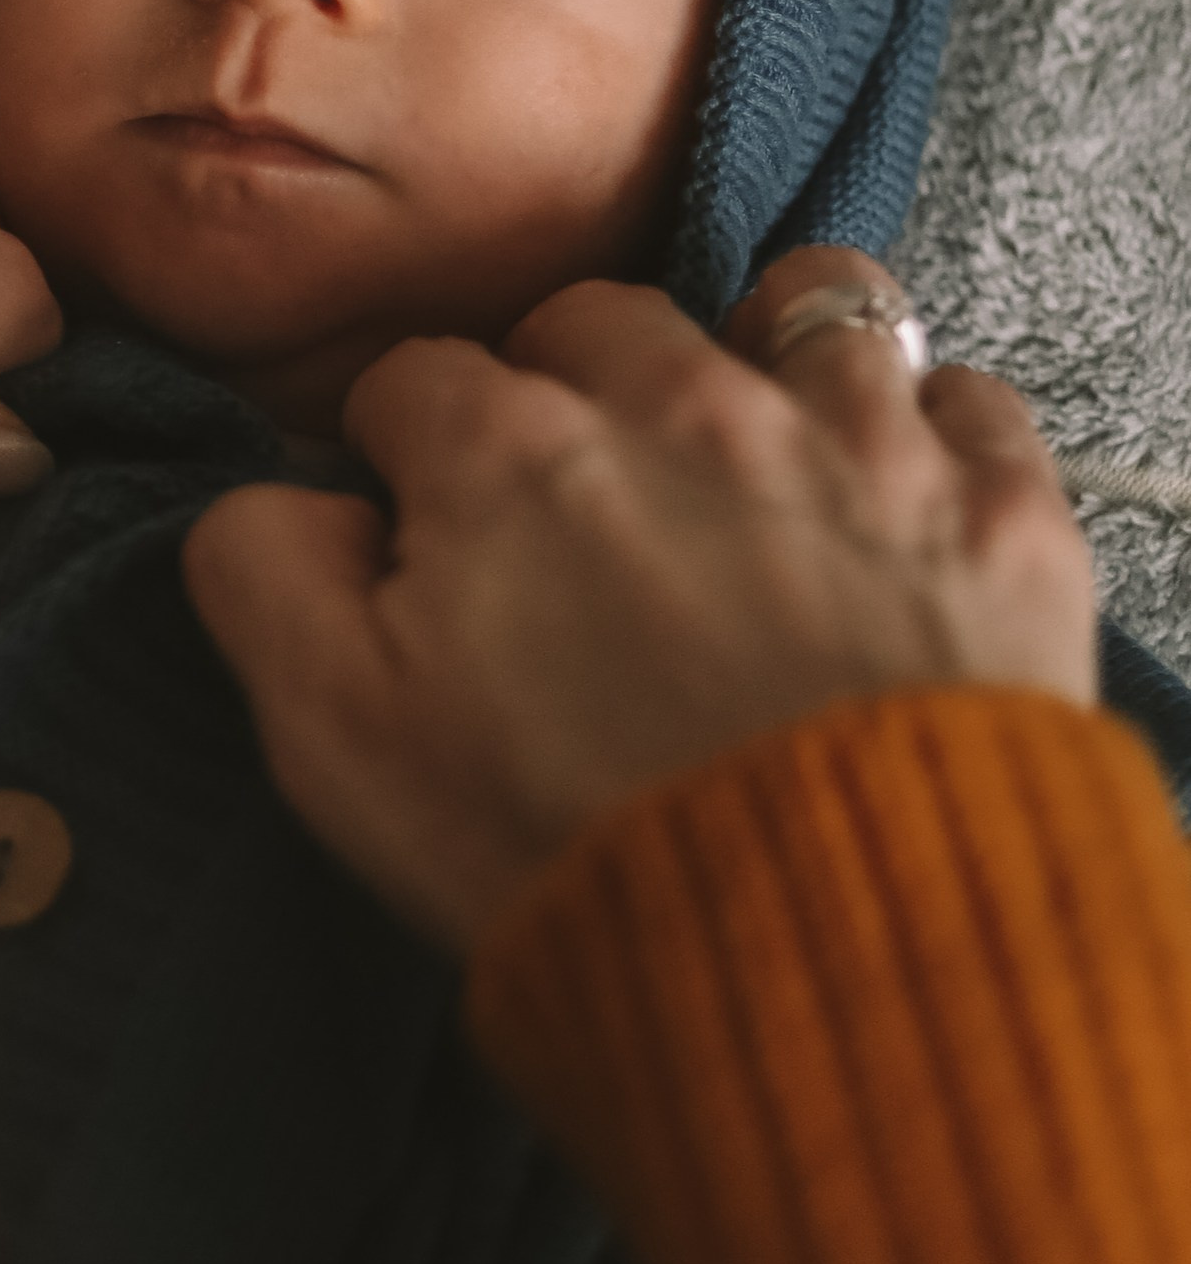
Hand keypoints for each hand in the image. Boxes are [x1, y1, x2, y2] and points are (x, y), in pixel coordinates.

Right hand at [183, 248, 1098, 950]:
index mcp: (507, 453)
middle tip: (577, 494)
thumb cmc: (566, 857)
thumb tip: (278, 500)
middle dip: (570, 382)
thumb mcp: (335, 739)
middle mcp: (683, 407)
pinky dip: (935, 424)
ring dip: (765, 356)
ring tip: (756, 445)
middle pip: (599, 321)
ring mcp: (857, 447)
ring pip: (806, 305)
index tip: (421, 513)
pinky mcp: (997, 514)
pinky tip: (903, 495)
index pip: (417, 381)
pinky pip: (972, 394)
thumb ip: (266, 578)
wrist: (833, 959)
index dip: (405, 448)